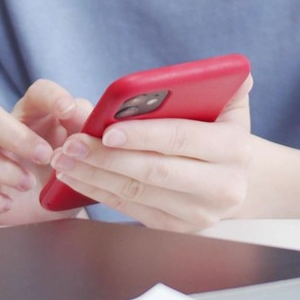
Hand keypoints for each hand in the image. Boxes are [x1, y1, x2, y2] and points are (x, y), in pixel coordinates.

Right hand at [0, 79, 92, 225]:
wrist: (53, 216)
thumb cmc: (66, 175)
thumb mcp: (83, 154)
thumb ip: (89, 131)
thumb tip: (96, 119)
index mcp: (35, 115)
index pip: (37, 92)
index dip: (51, 96)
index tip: (68, 110)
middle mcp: (4, 130)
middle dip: (17, 135)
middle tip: (45, 156)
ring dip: (3, 167)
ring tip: (28, 185)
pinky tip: (9, 203)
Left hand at [47, 75, 253, 231]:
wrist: (235, 178)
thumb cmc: (220, 131)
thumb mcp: (230, 106)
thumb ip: (224, 85)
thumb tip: (235, 72)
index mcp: (233, 149)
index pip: (181, 139)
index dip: (143, 135)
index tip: (107, 131)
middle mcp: (221, 187)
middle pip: (154, 171)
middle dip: (106, 157)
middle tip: (71, 143)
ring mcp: (198, 213)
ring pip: (137, 192)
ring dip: (94, 175)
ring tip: (64, 158)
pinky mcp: (175, 228)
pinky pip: (130, 208)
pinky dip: (99, 191)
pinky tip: (76, 176)